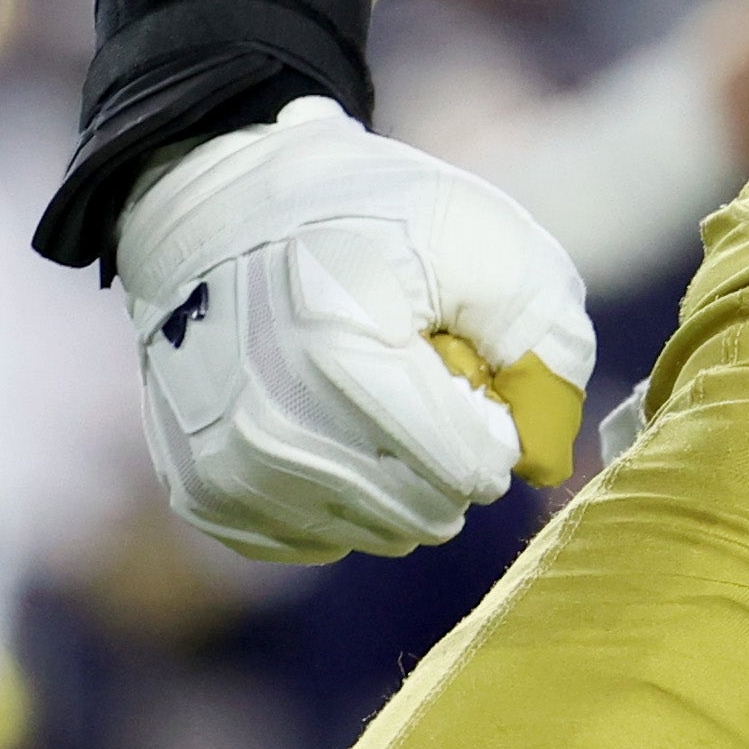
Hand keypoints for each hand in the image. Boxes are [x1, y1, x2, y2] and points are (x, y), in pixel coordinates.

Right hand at [115, 98, 595, 563]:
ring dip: (397, 474)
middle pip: (426, 512)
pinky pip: (317, 539)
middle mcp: (270, 429)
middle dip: (449, 451)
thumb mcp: (484, 239)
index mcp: (339, 357)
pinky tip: (325, 423)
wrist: (223, 209)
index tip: (461, 361)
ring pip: (376, 532)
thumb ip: (545, 342)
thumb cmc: (370, 217)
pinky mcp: (202, 493)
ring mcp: (227, 470)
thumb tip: (543, 462)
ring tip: (366, 392)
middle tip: (416, 374)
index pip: (471, 469)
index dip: (491, 417)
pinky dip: (340, 493)